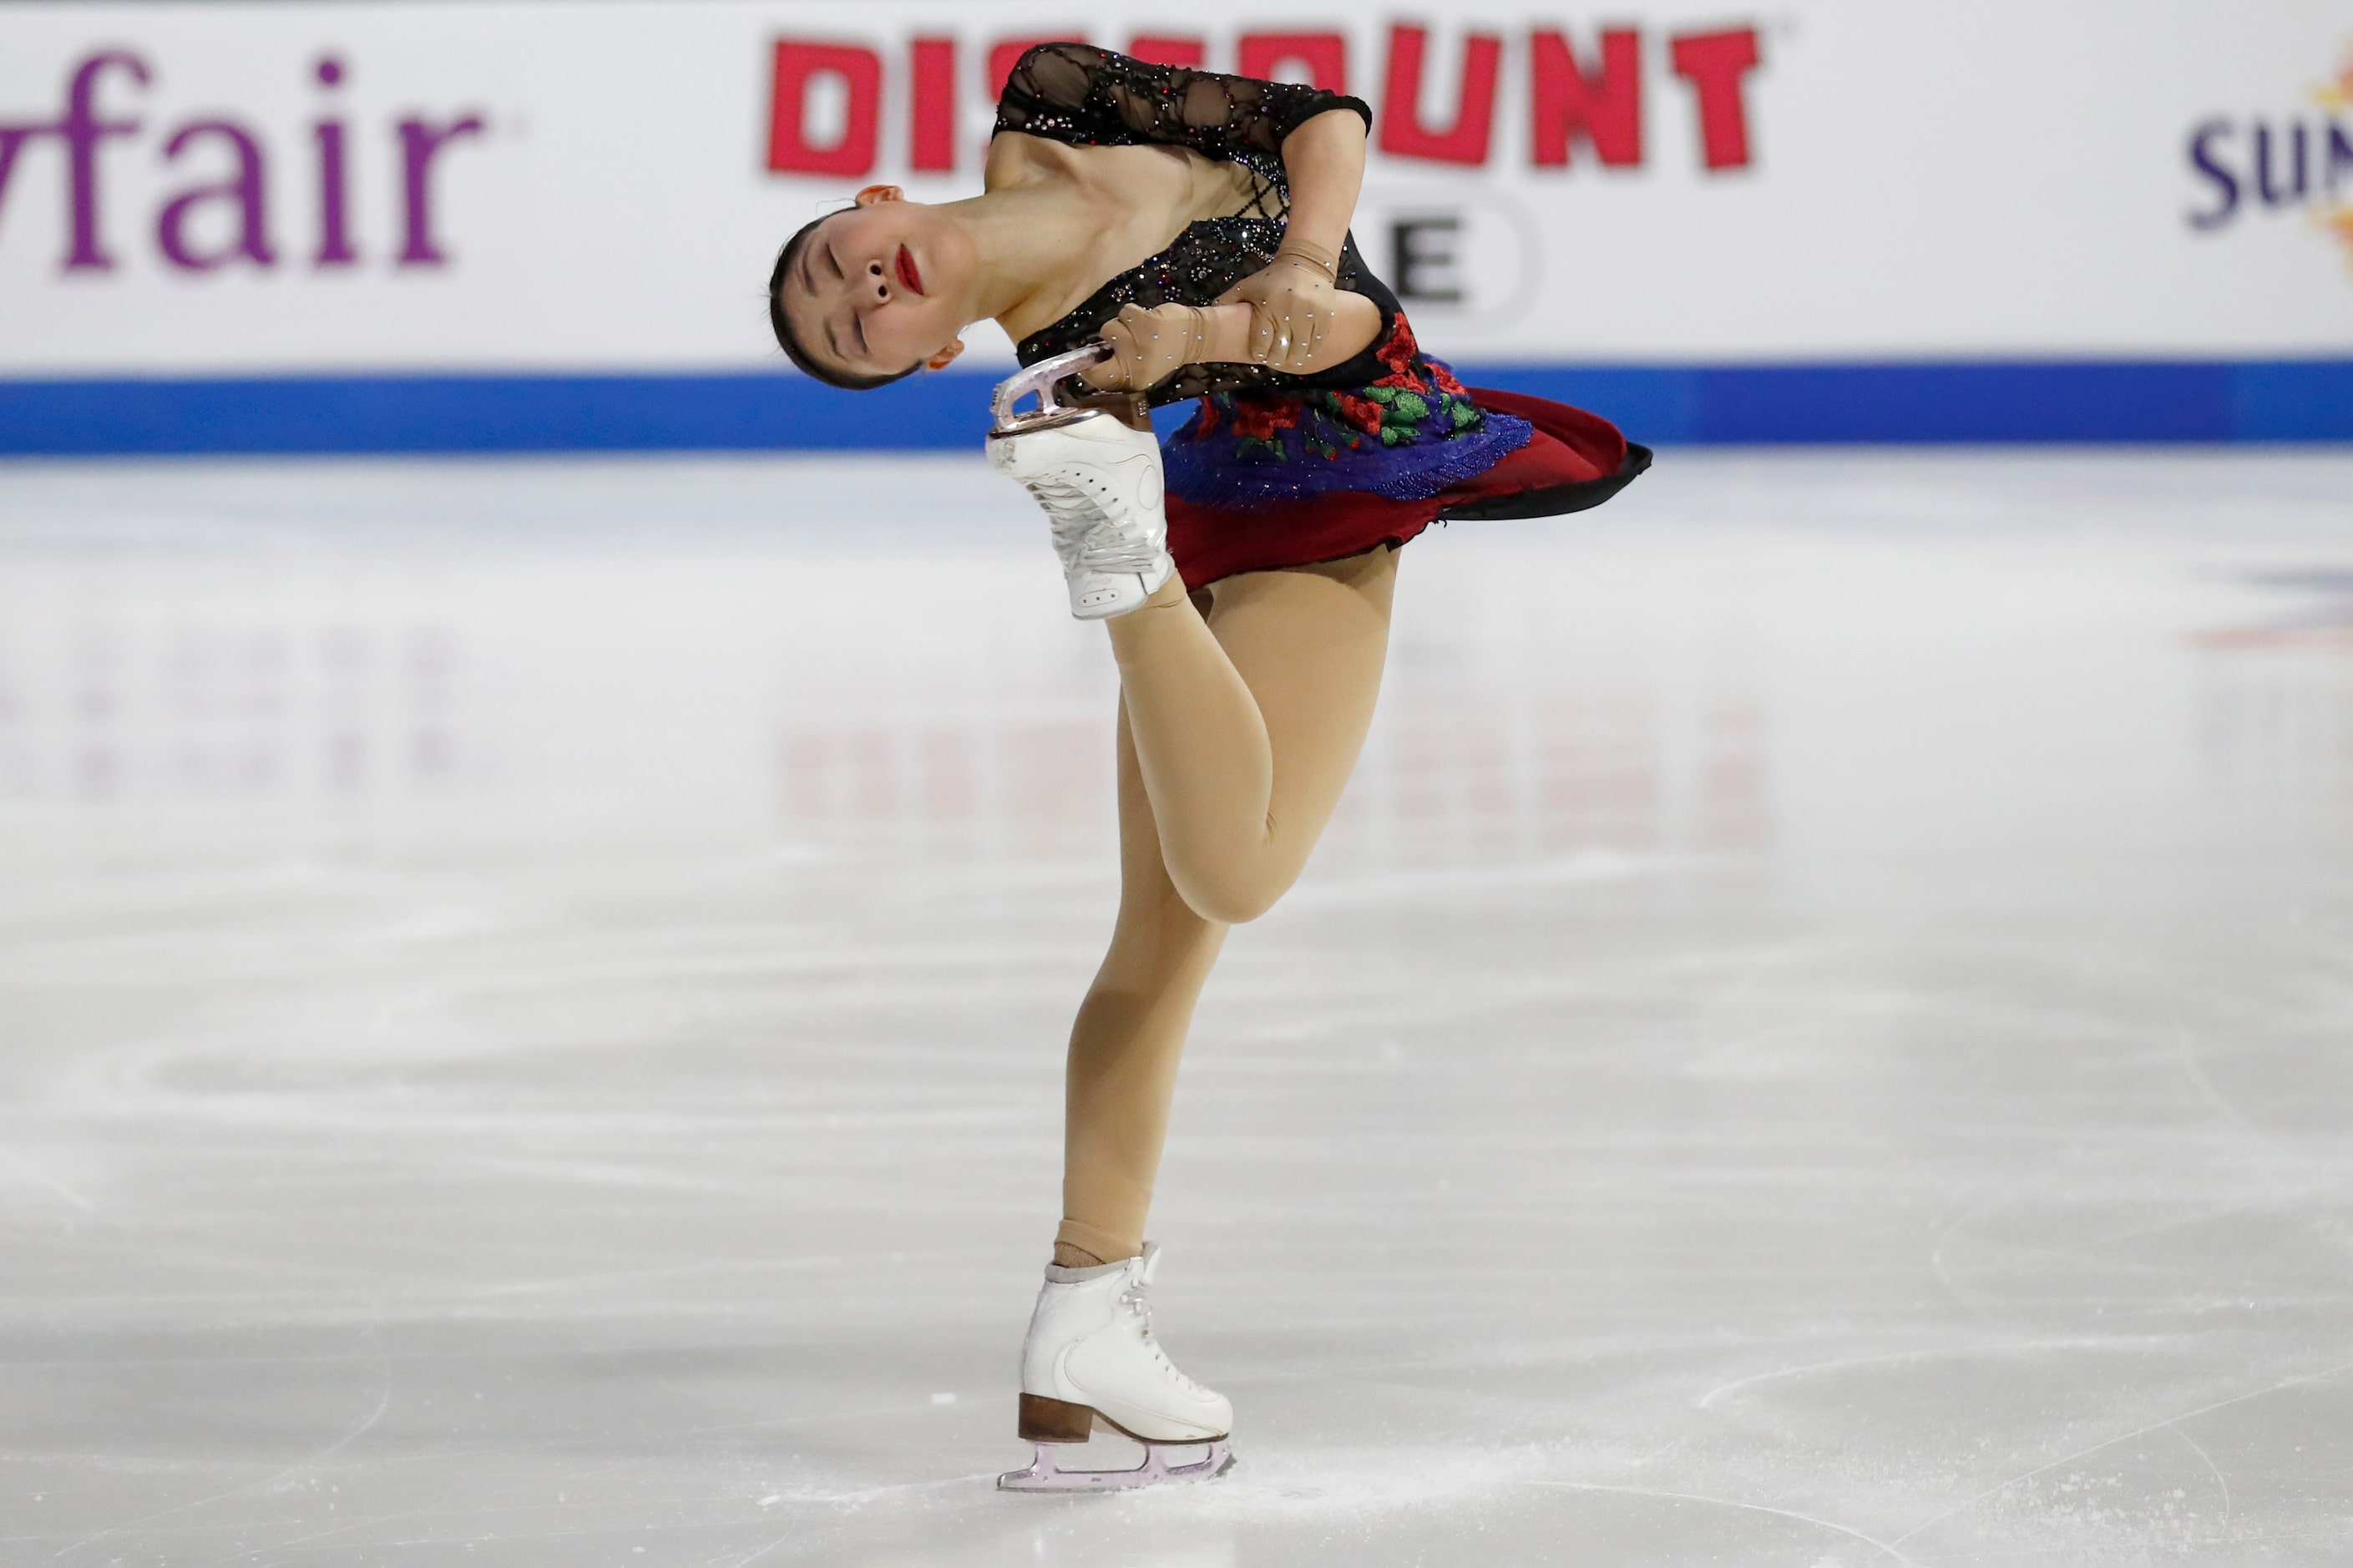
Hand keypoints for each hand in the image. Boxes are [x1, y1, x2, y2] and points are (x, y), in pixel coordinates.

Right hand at [1081, 302, 1213, 392]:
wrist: (1193, 337)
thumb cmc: (1163, 353)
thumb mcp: (1142, 370)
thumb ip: (1119, 369)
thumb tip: (1088, 362)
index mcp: (1132, 380)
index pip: (1097, 378)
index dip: (1088, 369)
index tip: (1089, 362)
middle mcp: (1132, 365)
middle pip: (1098, 353)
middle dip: (1105, 345)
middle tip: (1118, 341)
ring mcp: (1137, 343)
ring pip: (1109, 329)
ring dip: (1122, 325)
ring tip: (1140, 330)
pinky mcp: (1143, 322)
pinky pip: (1124, 313)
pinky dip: (1133, 313)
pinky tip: (1146, 320)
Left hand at [1213, 240, 1339, 373]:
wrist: (1306, 264)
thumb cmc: (1272, 278)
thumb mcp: (1247, 286)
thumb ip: (1227, 300)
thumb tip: (1209, 315)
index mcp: (1267, 308)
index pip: (1261, 345)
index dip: (1260, 353)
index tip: (1260, 353)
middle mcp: (1289, 313)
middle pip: (1280, 352)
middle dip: (1275, 358)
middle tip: (1273, 357)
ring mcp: (1308, 317)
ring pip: (1299, 351)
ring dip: (1292, 358)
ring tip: (1288, 357)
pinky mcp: (1324, 318)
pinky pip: (1316, 344)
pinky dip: (1308, 351)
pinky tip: (1302, 350)